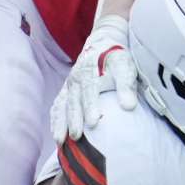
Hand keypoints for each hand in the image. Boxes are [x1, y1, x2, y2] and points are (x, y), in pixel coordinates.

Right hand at [51, 15, 137, 142]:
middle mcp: (76, 79)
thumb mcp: (125, 67)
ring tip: (60, 141)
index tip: (93, 122)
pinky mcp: (66, 90)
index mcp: (90, 72)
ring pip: (62, 105)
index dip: (91, 107)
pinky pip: (57, 106)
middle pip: (73, 101)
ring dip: (60, 123)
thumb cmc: (116, 58)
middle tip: (76, 136)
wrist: (102, 44)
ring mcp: (68, 85)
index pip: (90, 91)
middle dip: (74, 119)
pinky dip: (55, 120)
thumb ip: (126, 86)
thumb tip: (129, 106)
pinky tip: (57, 135)